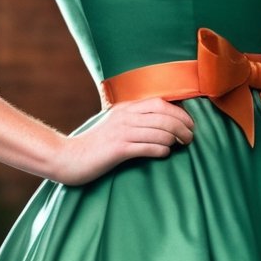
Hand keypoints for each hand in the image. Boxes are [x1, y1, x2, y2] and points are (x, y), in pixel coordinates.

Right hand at [49, 98, 195, 185]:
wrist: (70, 157)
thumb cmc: (96, 144)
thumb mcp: (115, 125)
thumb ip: (135, 120)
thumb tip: (163, 123)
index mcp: (125, 108)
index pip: (160, 103)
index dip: (180, 112)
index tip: (190, 124)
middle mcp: (125, 117)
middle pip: (163, 116)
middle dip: (182, 126)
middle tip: (190, 138)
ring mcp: (121, 132)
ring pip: (158, 131)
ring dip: (174, 139)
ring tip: (180, 145)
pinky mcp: (118, 149)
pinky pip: (147, 147)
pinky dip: (160, 150)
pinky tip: (164, 153)